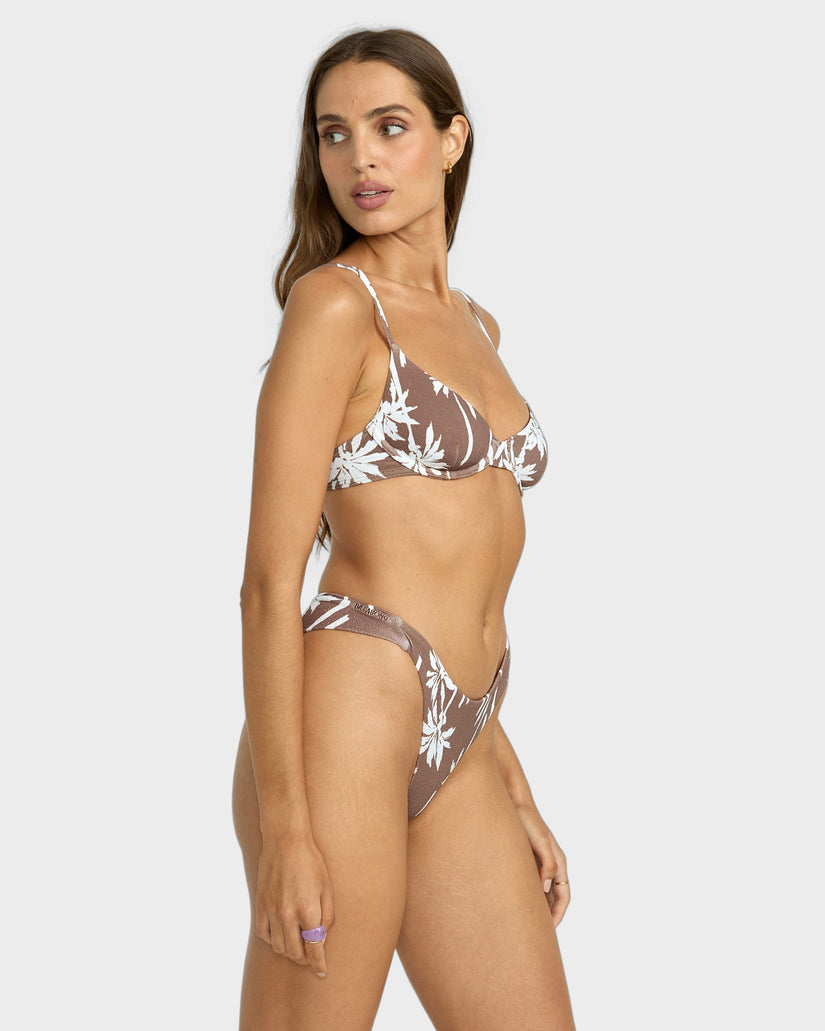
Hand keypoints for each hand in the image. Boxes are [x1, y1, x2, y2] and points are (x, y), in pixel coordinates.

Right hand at [255, 832, 334, 976]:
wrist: (285, 840)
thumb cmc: (311, 861)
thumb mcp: (327, 887)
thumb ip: (326, 916)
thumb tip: (321, 938)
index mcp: (308, 910)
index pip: (314, 948)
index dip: (319, 963)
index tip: (322, 971)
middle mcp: (288, 914)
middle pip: (294, 953)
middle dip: (305, 960)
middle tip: (311, 958)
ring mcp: (271, 910)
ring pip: (278, 947)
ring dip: (289, 952)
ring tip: (297, 947)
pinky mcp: (260, 905)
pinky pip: (263, 934)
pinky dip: (272, 940)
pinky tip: (281, 934)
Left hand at [514, 802, 570, 926]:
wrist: (513, 803)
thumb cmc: (528, 821)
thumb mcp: (541, 843)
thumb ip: (547, 865)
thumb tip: (546, 888)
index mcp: (558, 863)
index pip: (564, 896)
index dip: (558, 915)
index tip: (549, 931)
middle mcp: (550, 865)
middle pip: (552, 898)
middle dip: (547, 915)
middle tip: (535, 933)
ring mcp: (537, 863)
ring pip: (540, 892)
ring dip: (536, 906)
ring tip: (523, 922)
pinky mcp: (525, 860)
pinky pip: (528, 883)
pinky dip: (526, 895)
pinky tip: (513, 903)